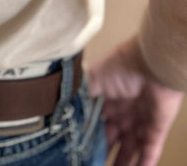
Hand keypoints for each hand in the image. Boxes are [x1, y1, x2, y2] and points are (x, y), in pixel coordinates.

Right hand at [88, 37, 183, 165]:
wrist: (151, 64)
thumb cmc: (121, 66)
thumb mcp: (93, 79)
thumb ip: (81, 95)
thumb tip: (63, 107)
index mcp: (106, 99)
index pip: (95, 124)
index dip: (89, 137)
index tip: (80, 150)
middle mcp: (122, 113)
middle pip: (112, 140)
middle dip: (104, 153)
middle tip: (93, 164)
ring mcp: (140, 122)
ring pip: (130, 150)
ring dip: (123, 164)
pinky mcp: (156, 130)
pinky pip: (150, 153)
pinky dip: (144, 164)